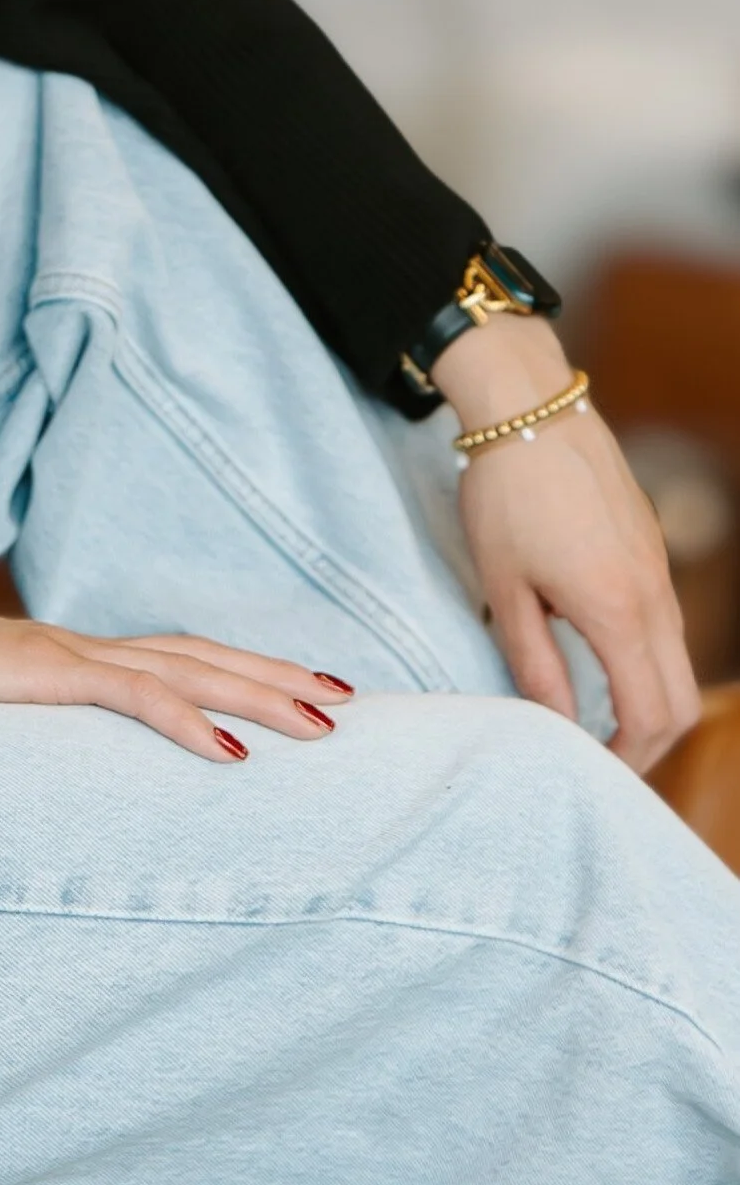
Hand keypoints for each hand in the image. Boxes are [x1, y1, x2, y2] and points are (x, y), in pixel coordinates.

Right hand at [0, 597, 347, 761]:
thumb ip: (18, 741)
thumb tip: (41, 779)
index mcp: (63, 658)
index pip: (170, 656)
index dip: (236, 670)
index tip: (296, 690)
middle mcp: (75, 647)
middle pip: (200, 653)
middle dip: (276, 674)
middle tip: (346, 699)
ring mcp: (62, 654)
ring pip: (187, 667)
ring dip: (260, 693)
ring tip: (322, 723)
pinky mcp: (40, 672)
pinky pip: (131, 694)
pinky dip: (188, 719)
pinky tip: (233, 752)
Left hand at [439, 313, 697, 770]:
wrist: (531, 409)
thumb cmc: (505, 495)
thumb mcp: (505, 586)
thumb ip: (534, 662)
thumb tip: (554, 728)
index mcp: (618, 610)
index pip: (650, 716)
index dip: (625, 762)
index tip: (587, 776)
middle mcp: (655, 597)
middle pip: (680, 703)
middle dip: (647, 745)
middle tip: (598, 764)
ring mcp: (660, 573)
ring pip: (676, 665)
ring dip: (647, 704)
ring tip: (595, 725)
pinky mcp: (651, 553)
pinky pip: (665, 627)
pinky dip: (645, 664)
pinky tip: (598, 666)